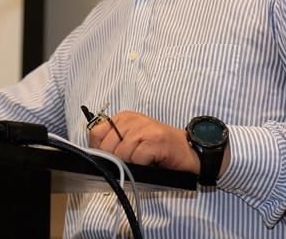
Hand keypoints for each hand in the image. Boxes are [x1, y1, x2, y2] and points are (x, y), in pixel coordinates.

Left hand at [88, 110, 209, 174]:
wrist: (189, 150)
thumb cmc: (160, 148)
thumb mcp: (133, 141)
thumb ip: (115, 143)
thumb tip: (96, 157)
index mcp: (123, 118)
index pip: (96, 133)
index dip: (97, 150)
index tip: (106, 160)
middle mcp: (132, 120)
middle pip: (107, 146)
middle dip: (115, 161)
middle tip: (131, 164)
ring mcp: (145, 128)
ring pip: (122, 154)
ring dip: (131, 165)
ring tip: (143, 162)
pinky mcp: (156, 139)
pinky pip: (137, 158)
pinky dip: (142, 166)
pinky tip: (151, 163)